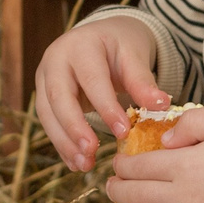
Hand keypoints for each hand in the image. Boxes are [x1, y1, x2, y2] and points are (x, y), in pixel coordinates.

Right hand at [32, 18, 168, 171]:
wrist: (100, 37)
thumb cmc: (119, 46)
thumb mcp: (133, 55)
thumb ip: (142, 81)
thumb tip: (161, 105)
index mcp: (81, 44)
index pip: (91, 79)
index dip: (105, 107)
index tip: (123, 132)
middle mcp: (56, 58)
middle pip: (59, 96)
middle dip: (74, 128)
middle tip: (92, 152)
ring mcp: (44, 77)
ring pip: (47, 113)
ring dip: (65, 142)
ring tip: (85, 165)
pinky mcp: (42, 95)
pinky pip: (48, 122)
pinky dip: (62, 144)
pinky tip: (76, 162)